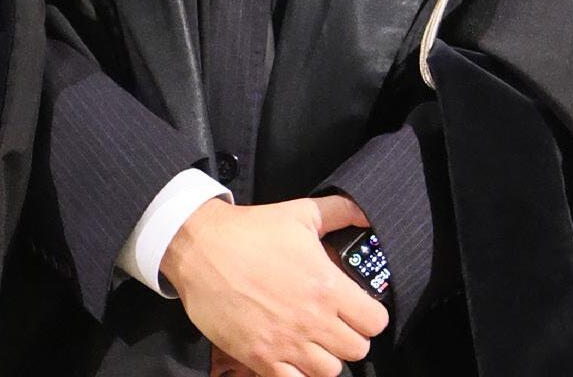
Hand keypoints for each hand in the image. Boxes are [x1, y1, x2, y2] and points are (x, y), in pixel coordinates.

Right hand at [161, 194, 387, 376]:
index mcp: (326, 285)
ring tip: (311, 341)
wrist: (198, 247)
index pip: (375, 321)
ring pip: (330, 371)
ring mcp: (286, 341)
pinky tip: (290, 356)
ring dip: (324, 358)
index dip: (369, 315)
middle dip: (348, 337)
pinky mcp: (260, 356)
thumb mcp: (299, 213)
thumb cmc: (248, 231)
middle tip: (333, 325)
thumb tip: (365, 212)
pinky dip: (297, 374)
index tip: (357, 309)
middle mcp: (312, 318)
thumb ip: (339, 212)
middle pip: (357, 350)